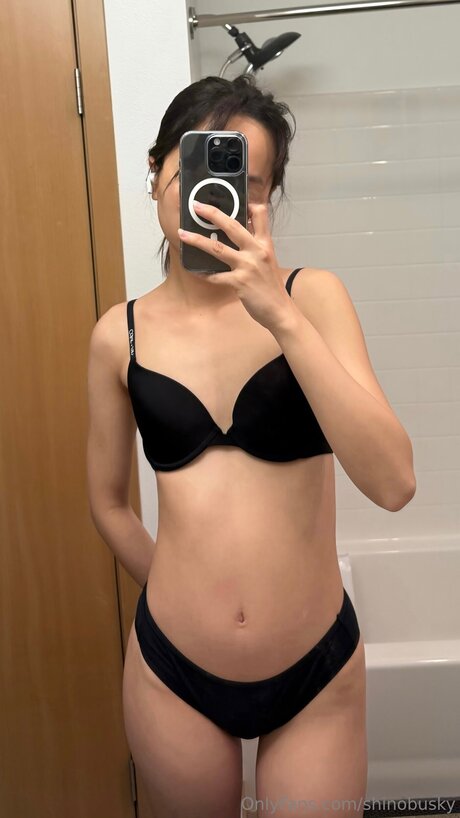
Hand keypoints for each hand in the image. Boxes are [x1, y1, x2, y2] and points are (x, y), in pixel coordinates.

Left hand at [177, 200, 294, 331]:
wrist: (280, 310)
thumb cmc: (272, 287)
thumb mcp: (268, 260)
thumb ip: (256, 247)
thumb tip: (241, 236)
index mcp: (265, 244)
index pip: (260, 214)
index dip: (249, 204)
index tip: (236, 198)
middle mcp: (256, 251)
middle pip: (232, 226)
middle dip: (212, 213)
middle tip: (196, 206)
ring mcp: (247, 266)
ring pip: (217, 248)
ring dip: (197, 240)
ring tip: (182, 233)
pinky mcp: (238, 282)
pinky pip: (215, 276)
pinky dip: (204, 274)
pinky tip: (194, 270)